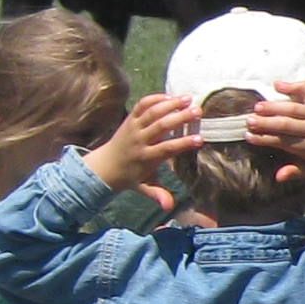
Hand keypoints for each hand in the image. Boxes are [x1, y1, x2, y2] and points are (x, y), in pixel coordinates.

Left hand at [90, 93, 202, 207]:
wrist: (105, 166)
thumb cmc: (131, 177)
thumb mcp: (143, 188)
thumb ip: (157, 195)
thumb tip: (169, 207)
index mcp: (146, 157)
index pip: (166, 149)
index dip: (183, 143)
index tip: (200, 139)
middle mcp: (139, 140)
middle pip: (160, 125)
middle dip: (179, 117)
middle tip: (198, 111)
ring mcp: (134, 127)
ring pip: (152, 112)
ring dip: (170, 103)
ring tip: (188, 98)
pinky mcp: (130, 119)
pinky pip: (142, 105)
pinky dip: (156, 98)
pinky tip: (171, 96)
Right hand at [242, 80, 304, 179]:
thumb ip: (296, 172)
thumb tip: (278, 177)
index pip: (283, 142)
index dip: (264, 139)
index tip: (249, 136)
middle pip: (286, 125)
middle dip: (265, 123)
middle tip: (248, 121)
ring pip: (293, 108)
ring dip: (274, 107)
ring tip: (257, 107)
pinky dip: (291, 86)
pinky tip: (276, 85)